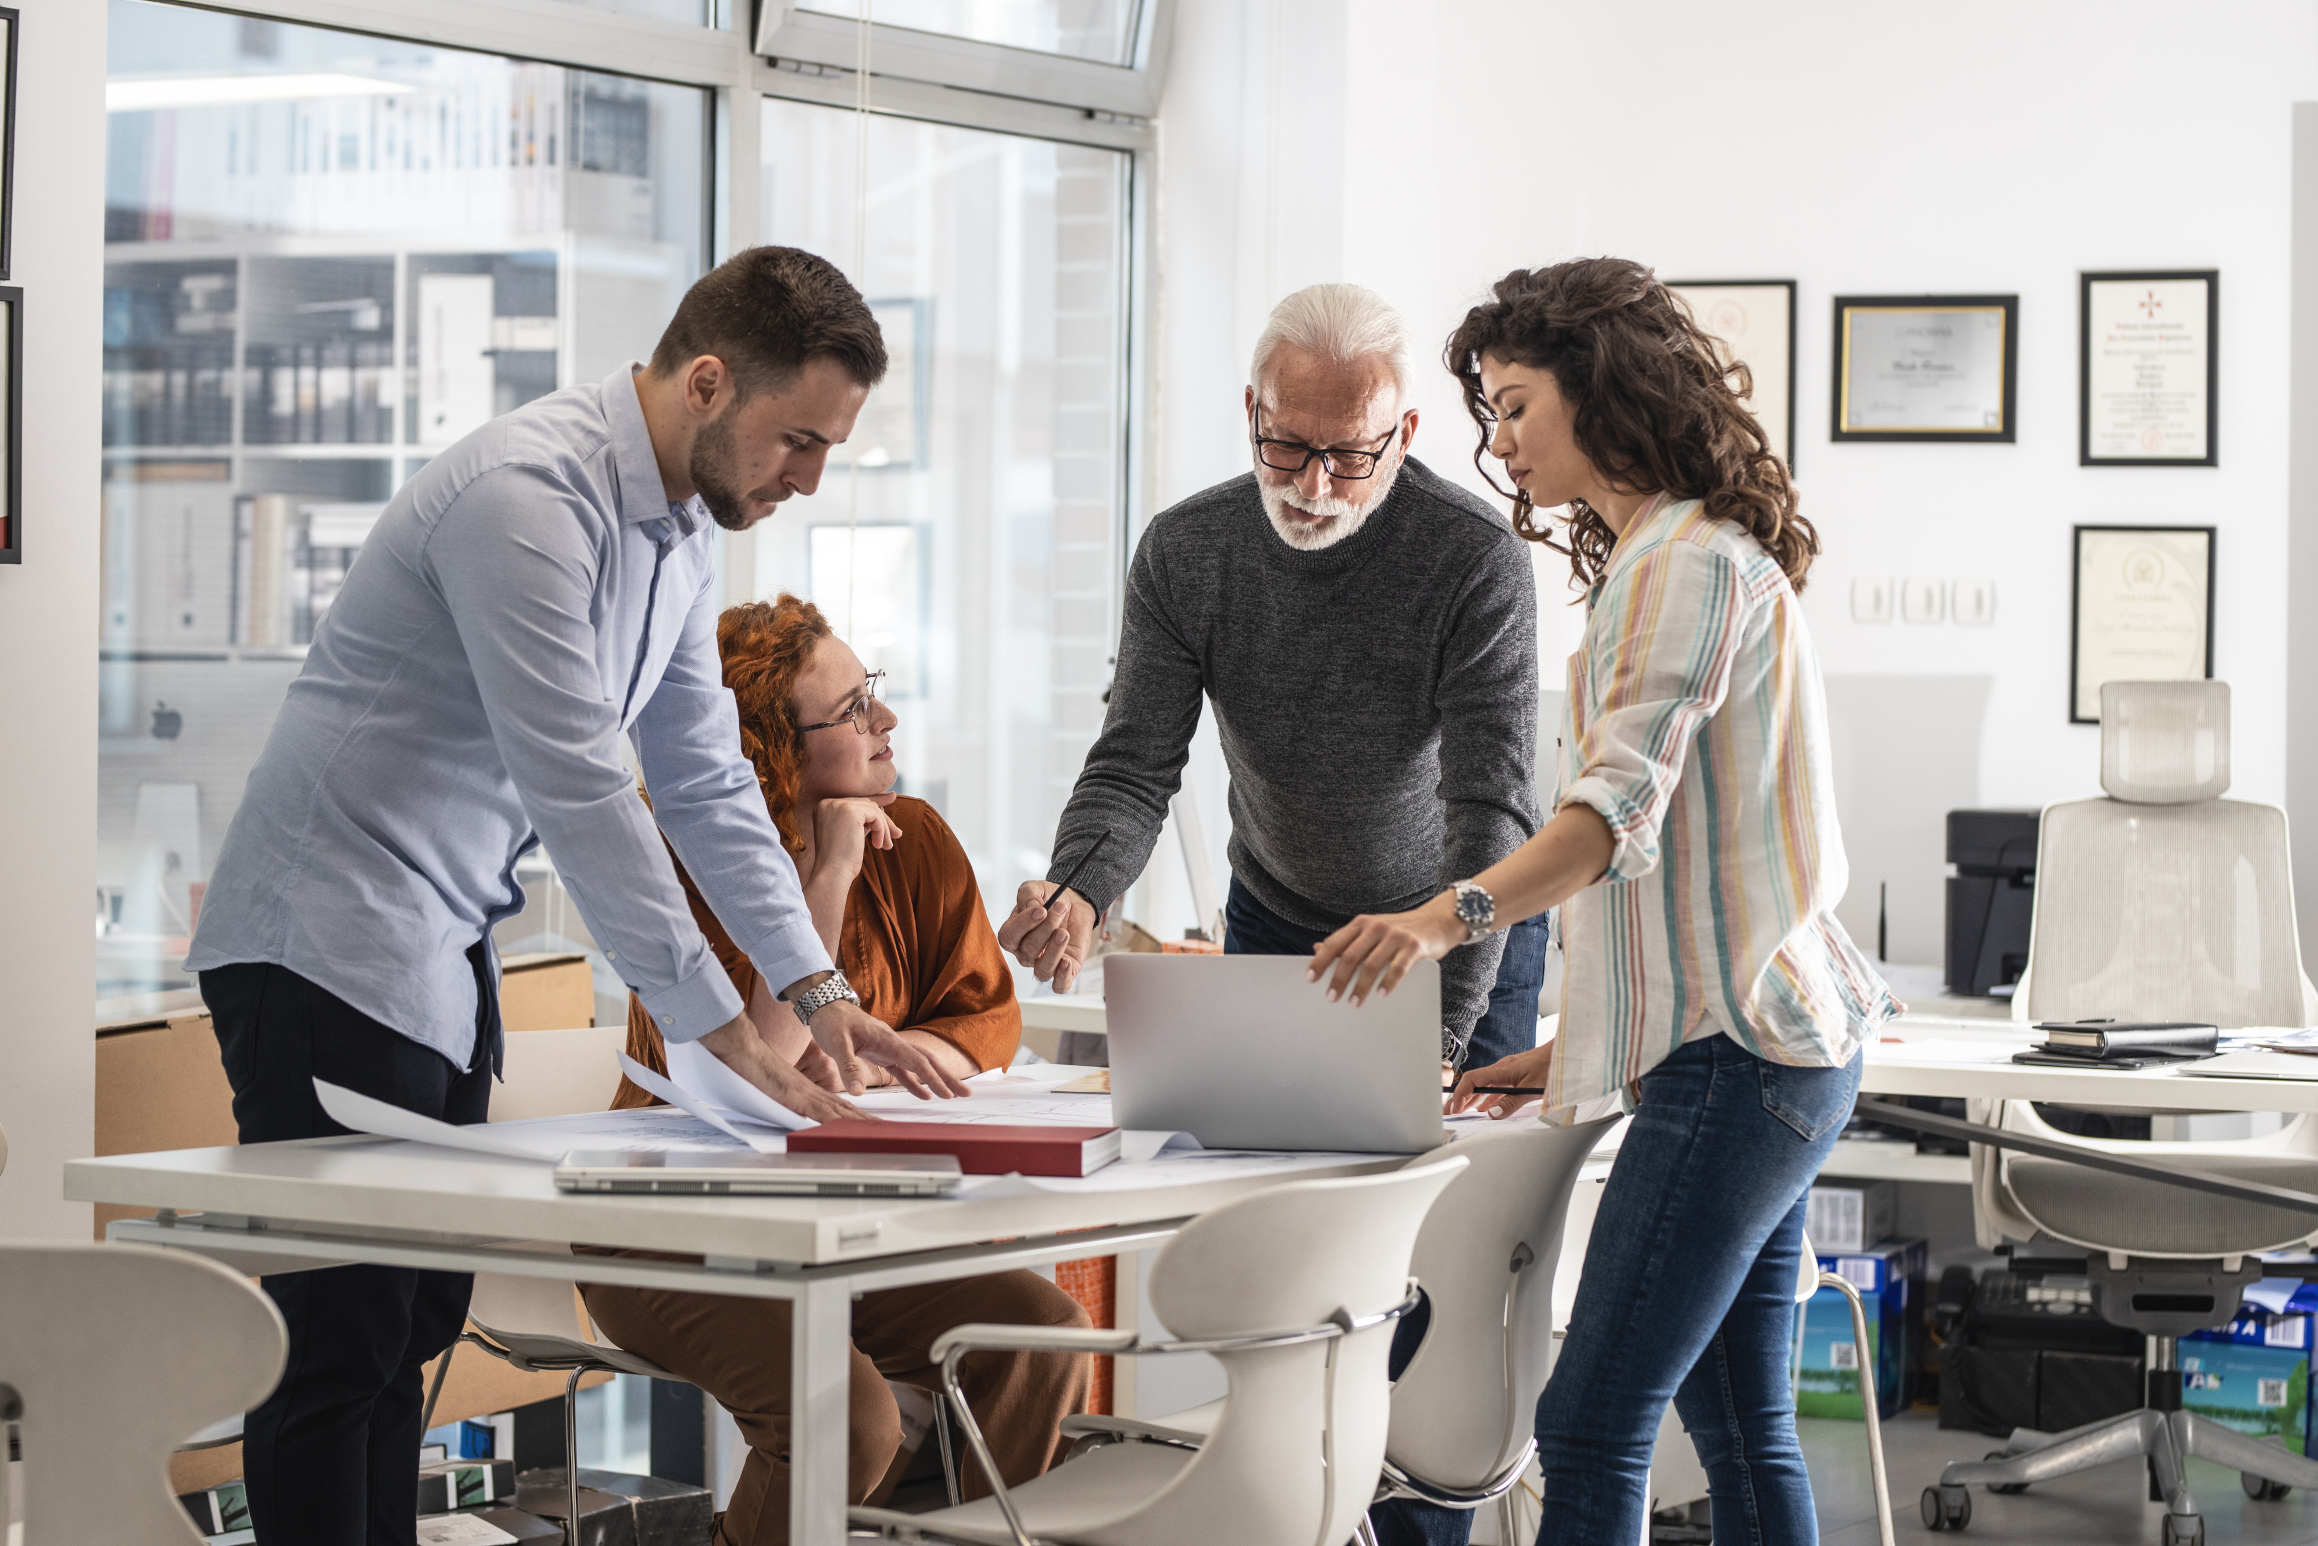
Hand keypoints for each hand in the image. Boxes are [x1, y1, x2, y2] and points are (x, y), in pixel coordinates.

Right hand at [698, 1014, 872, 1125]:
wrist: (747, 1053)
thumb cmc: (759, 1072)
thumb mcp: (781, 1092)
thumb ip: (793, 1102)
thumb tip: (802, 1118)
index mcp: (813, 1092)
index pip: (843, 1107)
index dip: (860, 1116)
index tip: (875, 1124)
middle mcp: (815, 1093)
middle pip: (848, 1111)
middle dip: (869, 1122)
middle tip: (889, 1131)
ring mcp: (808, 1095)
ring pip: (841, 1112)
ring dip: (861, 1123)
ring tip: (880, 1132)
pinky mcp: (798, 1098)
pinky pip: (820, 1113)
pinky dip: (836, 1122)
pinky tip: (848, 1130)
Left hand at [795, 993, 973, 1098]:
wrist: (826, 1005)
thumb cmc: (831, 1022)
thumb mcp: (835, 1044)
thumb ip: (847, 1067)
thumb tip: (857, 1093)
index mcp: (888, 1040)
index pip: (916, 1061)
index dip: (932, 1078)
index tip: (947, 1093)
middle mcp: (894, 1043)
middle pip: (928, 1060)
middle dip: (947, 1077)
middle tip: (966, 1094)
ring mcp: (889, 1047)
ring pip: (920, 1063)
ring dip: (937, 1079)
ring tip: (953, 1094)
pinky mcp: (882, 1052)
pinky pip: (904, 1069)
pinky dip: (916, 1082)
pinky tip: (924, 1095)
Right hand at [813, 795, 901, 883]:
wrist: (832, 874)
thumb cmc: (841, 861)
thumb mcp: (850, 834)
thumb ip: (861, 821)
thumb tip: (882, 809)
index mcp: (824, 807)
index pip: (855, 802)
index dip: (875, 806)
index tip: (893, 798)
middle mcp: (828, 803)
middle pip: (865, 804)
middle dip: (883, 819)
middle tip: (897, 834)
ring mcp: (838, 805)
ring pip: (872, 809)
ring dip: (884, 828)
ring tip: (887, 846)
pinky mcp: (849, 811)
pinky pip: (875, 815)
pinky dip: (882, 830)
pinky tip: (878, 845)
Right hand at [997, 882, 1097, 992]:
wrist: (1074, 903)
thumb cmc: (1050, 898)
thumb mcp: (1036, 888)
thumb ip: (1027, 894)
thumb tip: (1031, 907)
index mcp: (1013, 935)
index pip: (1009, 937)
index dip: (1023, 925)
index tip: (1041, 910)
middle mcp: (1025, 953)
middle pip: (1028, 950)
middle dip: (1046, 929)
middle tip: (1059, 909)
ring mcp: (1044, 963)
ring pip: (1041, 970)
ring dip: (1054, 950)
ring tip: (1064, 932)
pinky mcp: (1064, 970)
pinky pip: (1059, 985)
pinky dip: (1062, 977)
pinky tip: (1066, 962)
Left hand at [1307, 893, 1465, 1006]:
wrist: (1437, 920)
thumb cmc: (1400, 931)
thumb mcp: (1372, 931)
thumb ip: (1348, 940)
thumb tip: (1317, 949)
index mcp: (1362, 924)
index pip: (1335, 943)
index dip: (1320, 961)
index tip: (1310, 978)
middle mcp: (1376, 927)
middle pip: (1350, 956)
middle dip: (1338, 979)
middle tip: (1331, 997)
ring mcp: (1396, 935)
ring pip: (1372, 964)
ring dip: (1360, 987)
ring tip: (1353, 1003)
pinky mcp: (1414, 945)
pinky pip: (1398, 967)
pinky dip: (1388, 983)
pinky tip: (1381, 994)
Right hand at [1448, 1044, 1555, 1120]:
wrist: (1563, 1053)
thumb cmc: (1550, 1065)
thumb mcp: (1531, 1089)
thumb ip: (1511, 1103)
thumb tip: (1492, 1114)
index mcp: (1501, 1070)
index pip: (1472, 1080)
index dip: (1460, 1095)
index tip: (1455, 1109)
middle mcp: (1501, 1069)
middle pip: (1473, 1083)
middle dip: (1460, 1098)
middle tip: (1450, 1112)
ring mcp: (1507, 1072)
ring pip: (1483, 1086)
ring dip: (1471, 1099)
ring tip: (1462, 1112)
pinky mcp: (1514, 1075)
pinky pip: (1495, 1087)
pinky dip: (1487, 1098)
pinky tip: (1485, 1107)